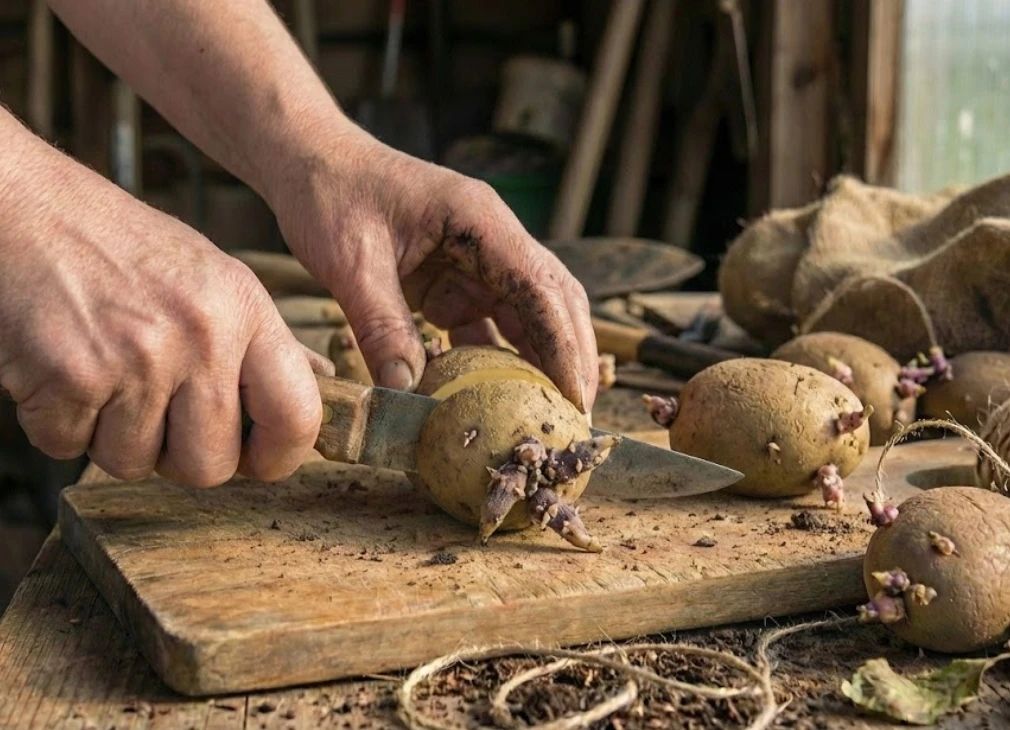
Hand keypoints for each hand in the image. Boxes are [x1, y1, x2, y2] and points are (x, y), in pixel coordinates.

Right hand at [0, 137, 329, 485]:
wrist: (20, 207)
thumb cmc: (117, 245)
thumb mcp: (212, 276)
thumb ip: (262, 339)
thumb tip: (321, 382)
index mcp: (243, 309)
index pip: (297, 415)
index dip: (280, 456)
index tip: (259, 460)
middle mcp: (198, 336)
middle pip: (209, 465)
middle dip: (179, 457)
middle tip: (159, 416)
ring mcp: (133, 360)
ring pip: (133, 464)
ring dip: (112, 437)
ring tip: (105, 375)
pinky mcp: (67, 378)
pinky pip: (68, 448)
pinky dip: (59, 423)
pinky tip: (63, 370)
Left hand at [271, 135, 599, 412]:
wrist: (309, 162)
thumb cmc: (331, 193)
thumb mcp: (351, 262)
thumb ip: (381, 325)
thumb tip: (404, 391)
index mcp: (479, 220)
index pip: (540, 287)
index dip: (563, 345)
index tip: (574, 396)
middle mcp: (491, 239)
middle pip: (552, 301)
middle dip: (571, 357)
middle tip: (576, 417)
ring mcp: (477, 260)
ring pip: (529, 315)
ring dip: (542, 361)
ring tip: (549, 415)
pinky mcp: (456, 281)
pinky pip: (490, 325)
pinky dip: (498, 361)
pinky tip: (499, 399)